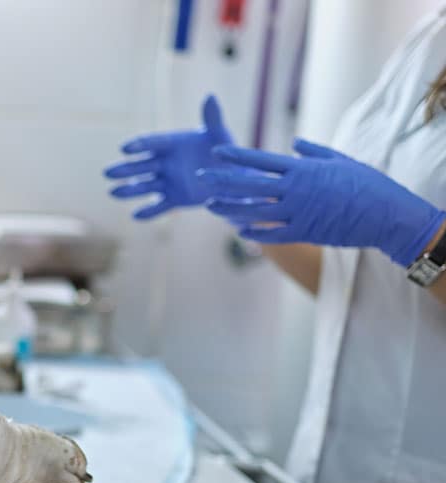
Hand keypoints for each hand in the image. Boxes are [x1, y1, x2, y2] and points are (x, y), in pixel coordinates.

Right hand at [104, 95, 234, 218]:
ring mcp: (167, 181)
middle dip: (125, 169)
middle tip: (107, 173)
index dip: (139, 145)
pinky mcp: (173, 199)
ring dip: (129, 190)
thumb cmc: (225, 152)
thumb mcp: (220, 135)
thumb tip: (210, 96)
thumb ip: (212, 119)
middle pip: (140, 165)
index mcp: (172, 143)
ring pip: (144, 185)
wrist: (232, 177)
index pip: (152, 143)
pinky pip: (159, 206)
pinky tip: (136, 216)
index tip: (125, 149)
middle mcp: (164, 162)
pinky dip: (148, 211)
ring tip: (113, 193)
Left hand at [198, 139, 445, 265]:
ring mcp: (298, 212)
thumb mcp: (341, 161)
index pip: (262, 160)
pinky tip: (239, 230)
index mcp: (303, 169)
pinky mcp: (304, 232)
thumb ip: (314, 152)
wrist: (386, 214)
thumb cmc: (367, 184)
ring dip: (231, 208)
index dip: (237, 156)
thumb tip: (294, 143)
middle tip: (201, 177)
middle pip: (251, 184)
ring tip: (210, 205)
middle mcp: (296, 189)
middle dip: (224, 180)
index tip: (217, 152)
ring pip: (256, 211)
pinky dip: (255, 232)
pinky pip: (272, 233)